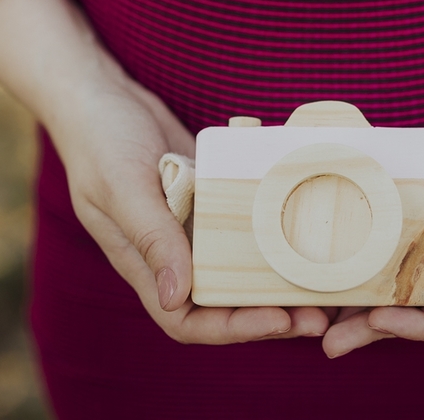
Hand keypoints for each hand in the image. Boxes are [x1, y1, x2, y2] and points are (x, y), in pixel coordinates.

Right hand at [48, 73, 330, 343]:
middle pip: (223, 303)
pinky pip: (244, 224)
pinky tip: (309, 226)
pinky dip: (273, 231)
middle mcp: (171, 252)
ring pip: (239, 267)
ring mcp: (192, 225)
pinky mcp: (208, 196)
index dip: (233, 329)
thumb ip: (151, 237)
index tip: (279, 320)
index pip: (188, 319)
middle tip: (319, 313)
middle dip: (269, 314)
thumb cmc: (100, 141)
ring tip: (324, 282)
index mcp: (144, 263)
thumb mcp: (123, 186)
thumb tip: (177, 297)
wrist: (101, 94)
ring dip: (278, 279)